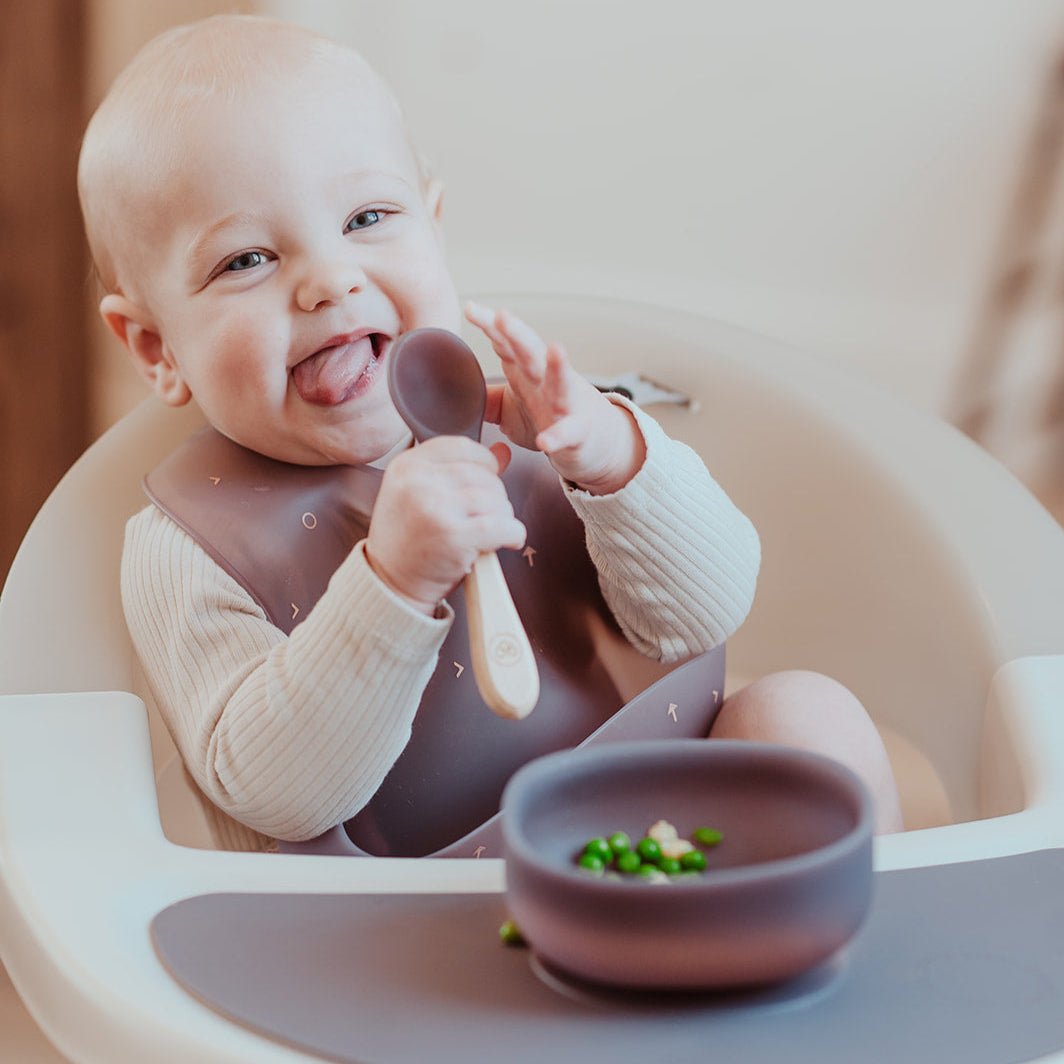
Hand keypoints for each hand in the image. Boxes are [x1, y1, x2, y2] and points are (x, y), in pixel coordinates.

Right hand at [365, 436, 525, 613]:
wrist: (391, 585)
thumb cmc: (408, 541)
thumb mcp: (422, 495)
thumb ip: (460, 469)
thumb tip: (503, 452)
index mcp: (407, 465)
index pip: (462, 446)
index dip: (484, 464)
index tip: (485, 483)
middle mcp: (418, 481)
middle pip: (483, 474)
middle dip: (495, 497)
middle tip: (484, 518)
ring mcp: (435, 507)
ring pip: (496, 499)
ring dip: (502, 518)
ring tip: (488, 533)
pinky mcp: (453, 535)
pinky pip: (503, 525)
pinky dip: (513, 534)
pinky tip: (507, 541)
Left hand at [464, 301, 645, 493]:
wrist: (595, 441)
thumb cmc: (550, 417)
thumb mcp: (511, 408)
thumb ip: (485, 398)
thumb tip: (454, 392)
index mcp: (527, 372)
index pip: (508, 344)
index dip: (492, 326)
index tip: (471, 309)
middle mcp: (546, 382)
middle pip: (532, 353)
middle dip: (519, 334)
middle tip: (504, 316)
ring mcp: (565, 405)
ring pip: (562, 383)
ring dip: (558, 367)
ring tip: (555, 349)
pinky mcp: (578, 432)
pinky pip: (568, 434)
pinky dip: (557, 437)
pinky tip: (546, 442)